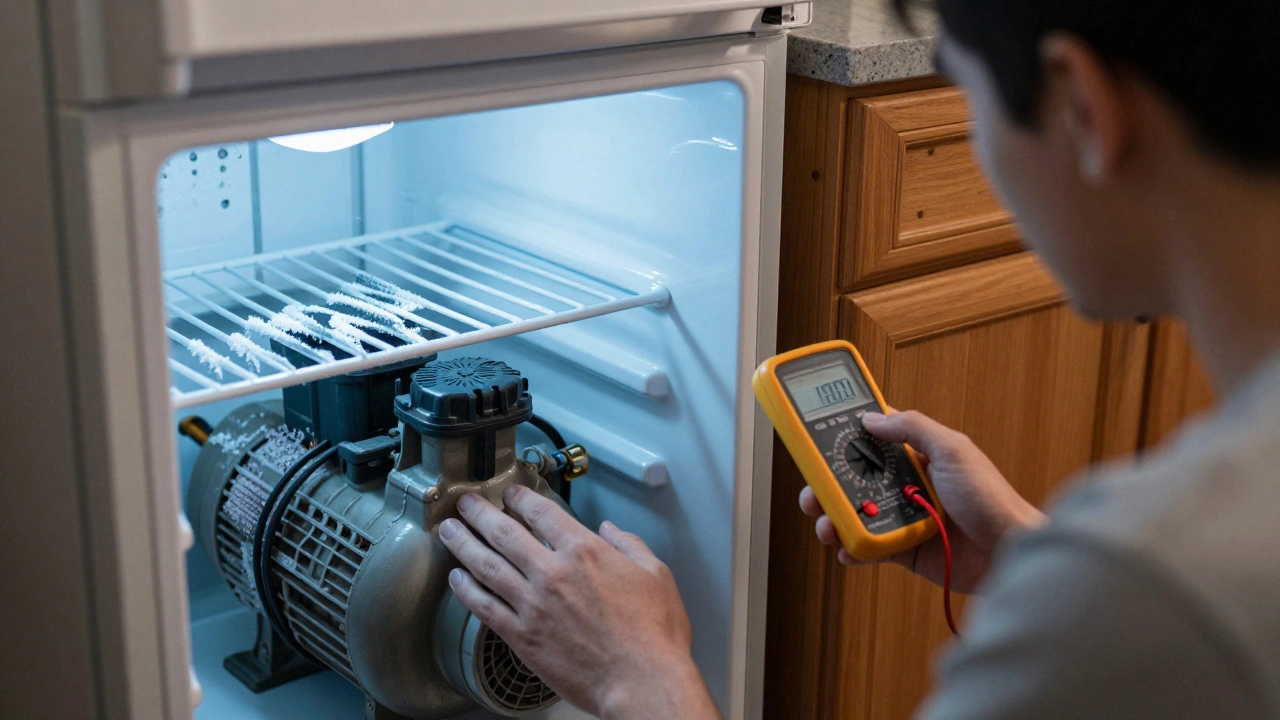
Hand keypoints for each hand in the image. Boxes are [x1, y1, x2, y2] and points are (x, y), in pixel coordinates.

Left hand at [438, 486, 720, 719]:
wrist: (641, 682)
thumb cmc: (653, 636)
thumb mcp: (656, 575)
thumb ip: (630, 545)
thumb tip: (612, 531)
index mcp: (585, 552)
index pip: (542, 512)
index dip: (521, 498)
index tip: (511, 494)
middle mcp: (552, 573)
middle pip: (504, 532)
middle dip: (480, 512)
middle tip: (466, 503)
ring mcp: (533, 604)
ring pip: (486, 565)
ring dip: (463, 543)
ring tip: (449, 531)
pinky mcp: (522, 636)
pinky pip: (484, 606)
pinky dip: (466, 590)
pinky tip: (457, 579)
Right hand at [800, 410, 1044, 592]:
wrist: (1010, 551)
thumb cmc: (992, 498)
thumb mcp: (953, 449)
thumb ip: (913, 428)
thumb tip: (871, 417)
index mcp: (917, 457)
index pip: (872, 442)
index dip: (843, 440)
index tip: (817, 441)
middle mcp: (906, 485)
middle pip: (854, 481)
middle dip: (827, 486)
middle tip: (812, 493)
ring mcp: (903, 517)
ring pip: (855, 514)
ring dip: (834, 519)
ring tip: (826, 526)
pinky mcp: (904, 550)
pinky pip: (869, 546)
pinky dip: (852, 548)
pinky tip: (847, 548)